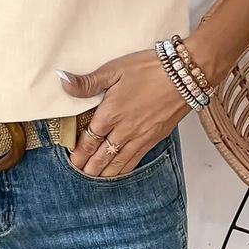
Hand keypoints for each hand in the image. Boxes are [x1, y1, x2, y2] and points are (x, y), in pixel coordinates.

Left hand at [57, 47, 193, 177]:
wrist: (185, 75)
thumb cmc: (149, 69)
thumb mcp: (114, 70)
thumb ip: (87, 82)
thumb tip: (63, 80)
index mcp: (110, 114)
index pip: (89, 139)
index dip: (79, 152)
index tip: (71, 160)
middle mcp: (124, 130)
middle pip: (102, 155)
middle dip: (89, 167)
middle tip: (78, 176)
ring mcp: (141, 136)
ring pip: (119, 162)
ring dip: (105, 173)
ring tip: (94, 180)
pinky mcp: (155, 138)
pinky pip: (136, 159)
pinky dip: (125, 169)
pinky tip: (120, 172)